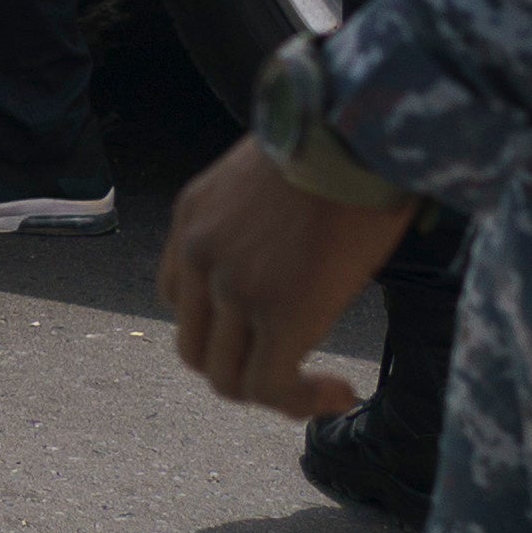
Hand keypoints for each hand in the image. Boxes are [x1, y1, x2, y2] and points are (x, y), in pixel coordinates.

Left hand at [158, 144, 417, 421]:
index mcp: (192, 219)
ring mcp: (232, 288)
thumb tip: (301, 252)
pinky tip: (344, 392)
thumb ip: (262, 223)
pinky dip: (303, 403)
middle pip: (196, 349)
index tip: (270, 333)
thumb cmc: (334, 142)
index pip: (180, 297)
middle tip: (296, 373)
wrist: (352, 128)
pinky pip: (272, 387)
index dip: (222, 328)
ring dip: (277, 396)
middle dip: (243, 371)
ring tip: (323, 390)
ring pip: (230, 379)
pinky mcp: (278, 313)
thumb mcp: (268, 177)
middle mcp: (199, 256)